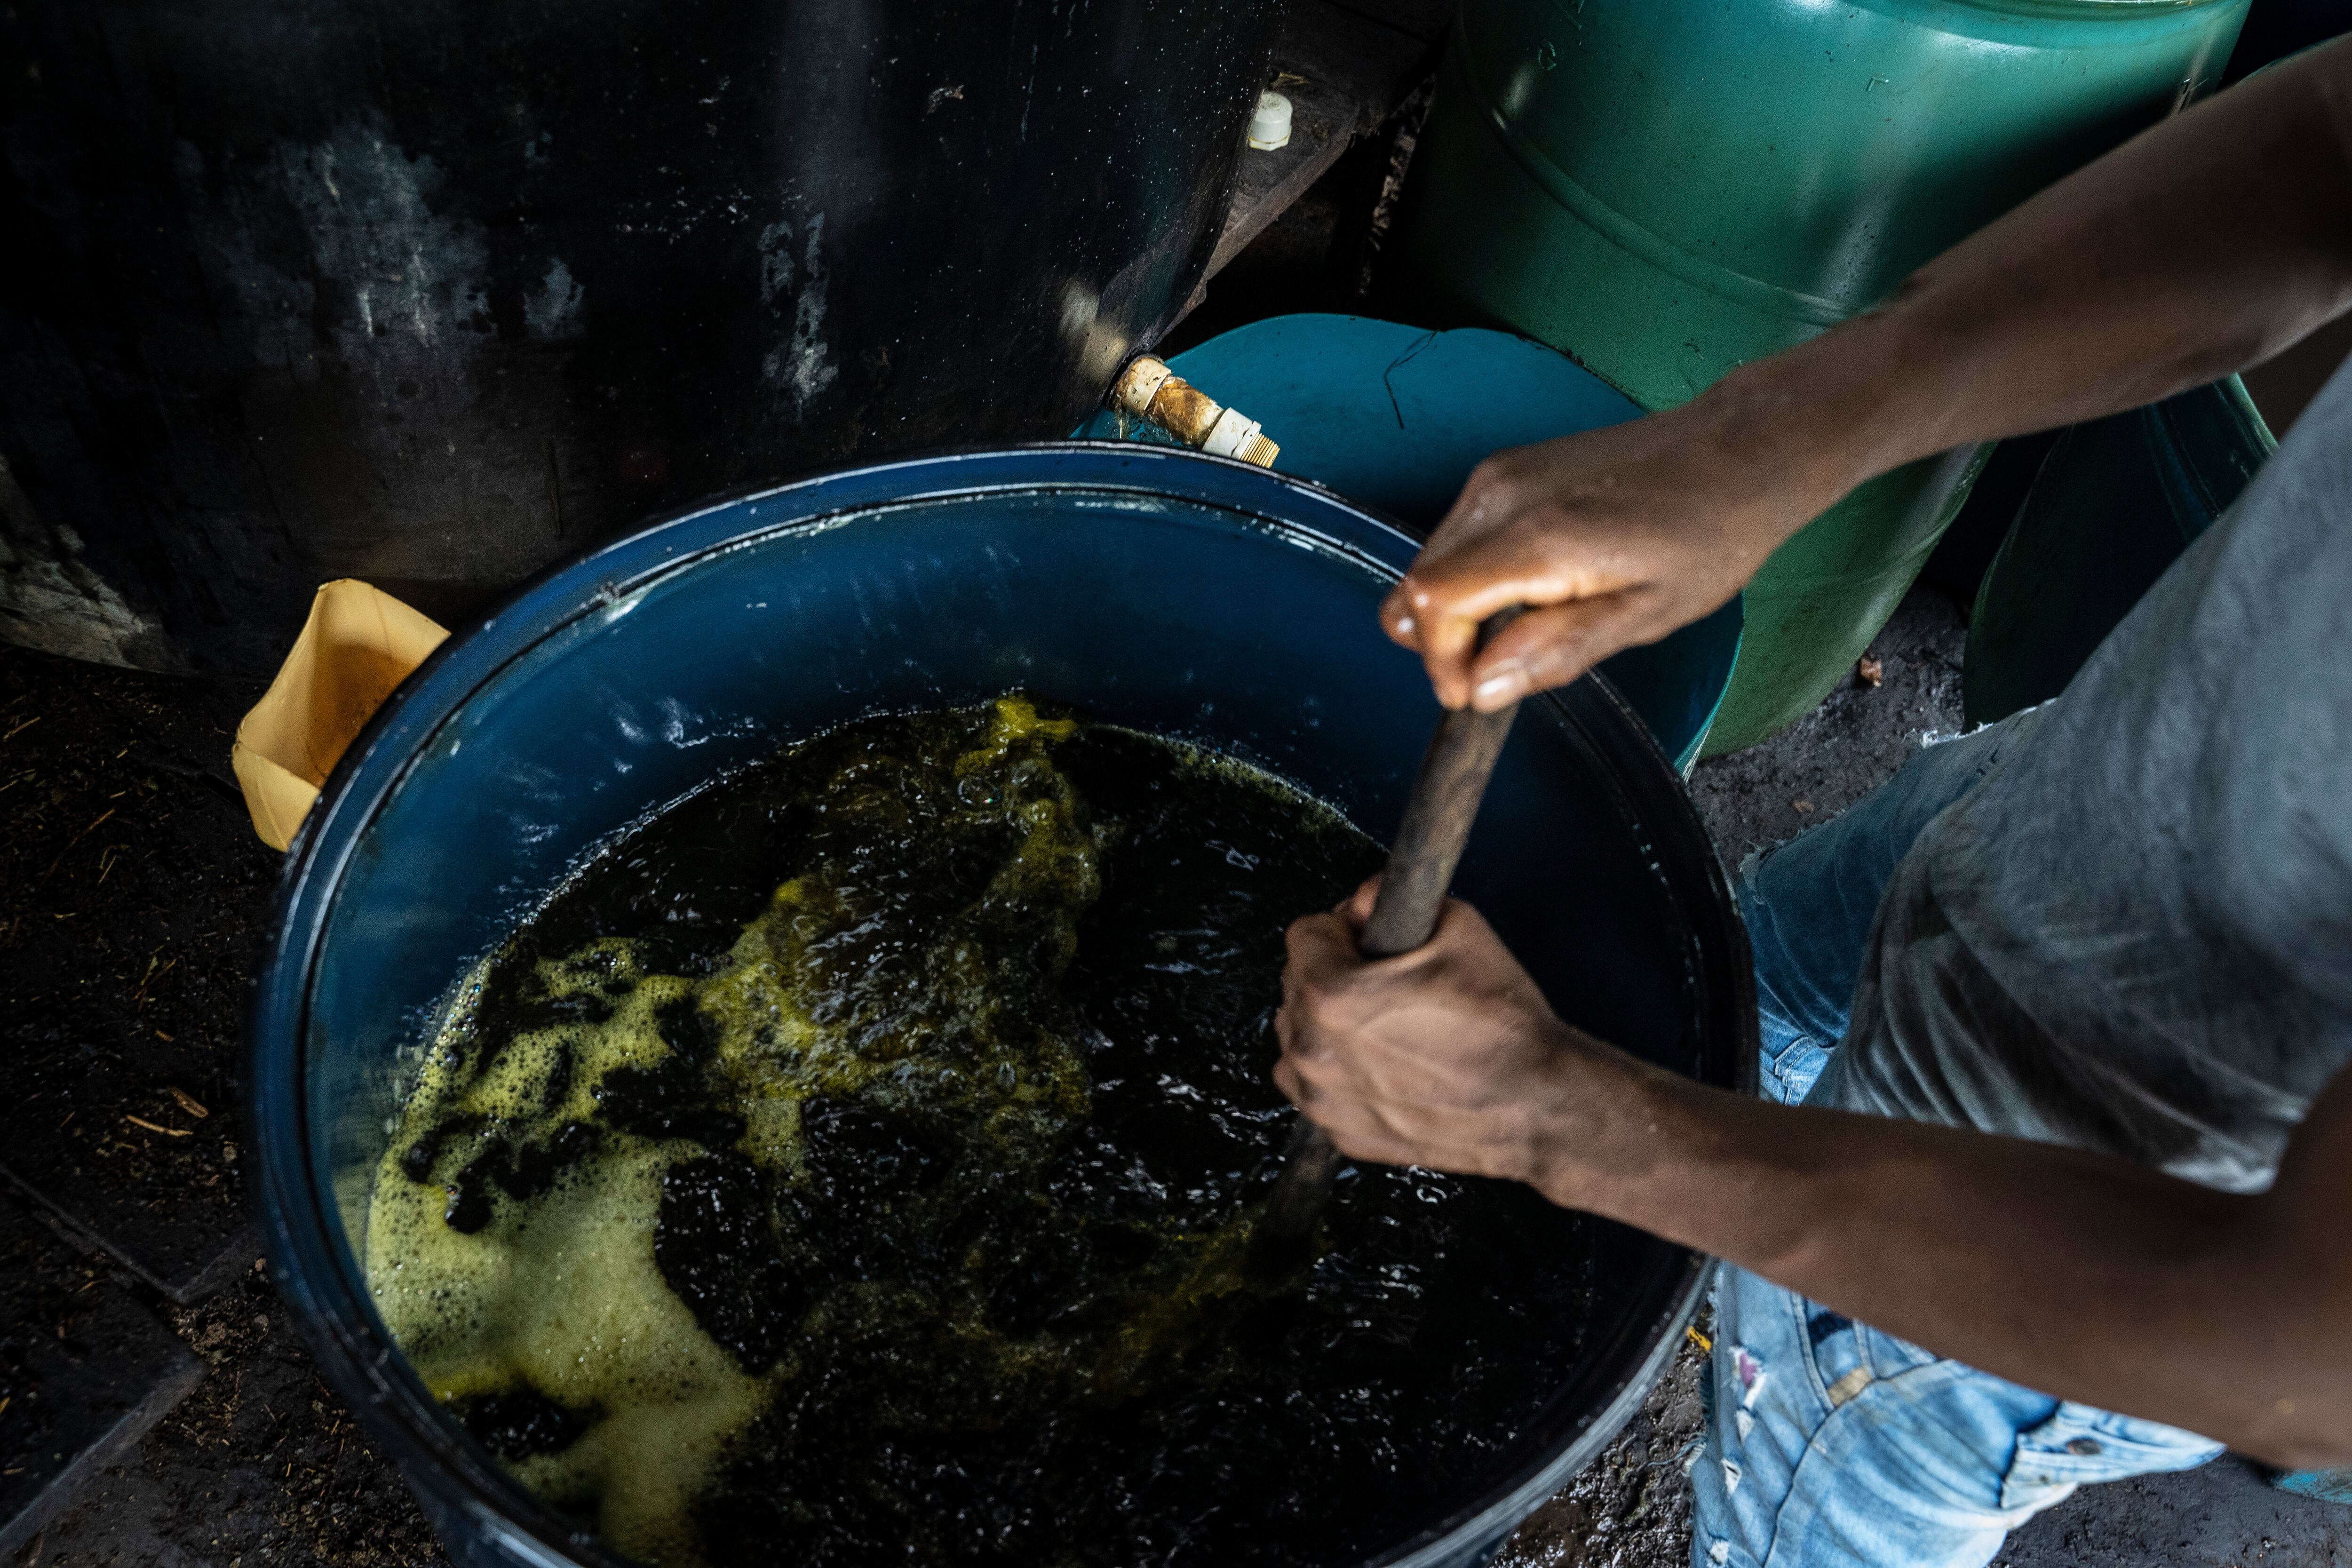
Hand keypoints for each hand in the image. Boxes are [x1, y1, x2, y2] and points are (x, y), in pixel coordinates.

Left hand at [1274, 877, 1632, 1188]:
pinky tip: (1383, 1065)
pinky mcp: (1339, 1132)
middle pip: (1295, 985)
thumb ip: (1390, 899)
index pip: (1304, 934)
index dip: (1343, 928)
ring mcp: (1324, 1098)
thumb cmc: (1501, 1023)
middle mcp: (1314, 1050)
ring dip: (1326, 1024)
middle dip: (1333, 974)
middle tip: (1386, 983)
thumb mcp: (1458, 927)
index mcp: (1332, 994)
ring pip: (1298, 1037)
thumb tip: (1358, 902)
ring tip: (1384, 1026)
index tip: (1370, 940)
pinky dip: (1336, 1072)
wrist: (1536, 1105)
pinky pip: (1313, 1086)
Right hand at [1381, 385, 1851, 711]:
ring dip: (1456, 611)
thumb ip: (1555, 651)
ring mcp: (1498, 475)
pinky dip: (1470, 576)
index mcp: (1539, 537)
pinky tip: (1529, 590)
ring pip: (1430, 561)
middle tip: (1495, 674)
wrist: (1735, 449)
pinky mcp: (1503, 468)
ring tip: (1521, 633)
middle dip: (1442, 644)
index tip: (1474, 693)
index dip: (1440, 660)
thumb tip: (1481, 688)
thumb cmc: (1707, 535)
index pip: (1432, 603)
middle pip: (1418, 584)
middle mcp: (1502, 496)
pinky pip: (1455, 536)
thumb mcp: (1644, 616)